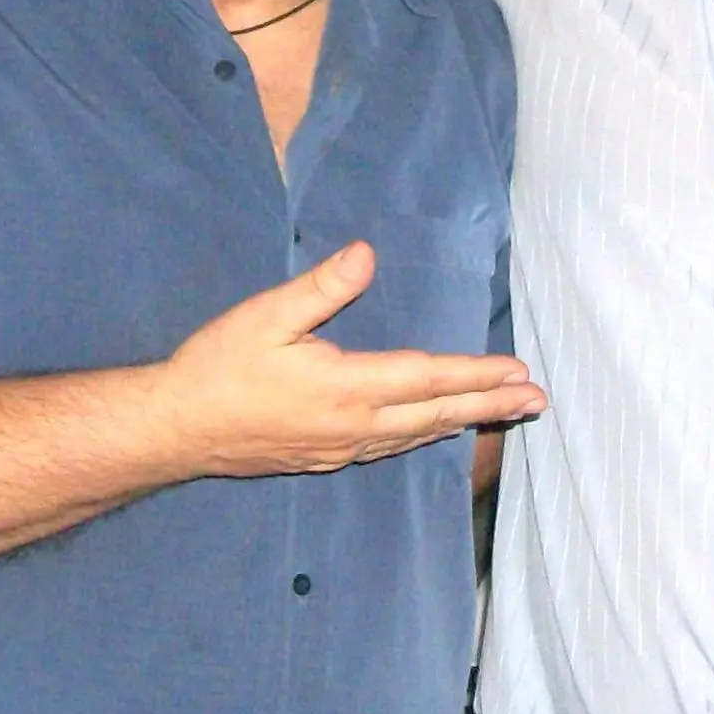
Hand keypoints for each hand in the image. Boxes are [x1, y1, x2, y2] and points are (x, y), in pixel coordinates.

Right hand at [158, 242, 546, 477]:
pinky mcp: (325, 458)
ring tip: (503, 414)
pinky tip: (434, 428)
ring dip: (463, 420)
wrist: (176, 429)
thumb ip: (322, 286)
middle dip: (490, 404)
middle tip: (537, 401)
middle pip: (436, 412)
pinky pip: (391, 446)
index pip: (428, 378)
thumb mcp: (266, 315)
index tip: (517, 371)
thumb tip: (367, 254)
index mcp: (347, 387)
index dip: (476, 374)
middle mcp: (355, 425)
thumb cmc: (218, 366)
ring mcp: (341, 448)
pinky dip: (424, 434)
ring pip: (417, 434)